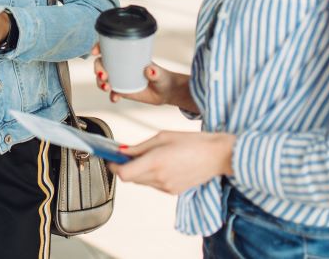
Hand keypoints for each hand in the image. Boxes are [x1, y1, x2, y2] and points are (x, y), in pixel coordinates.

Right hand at [92, 44, 195, 111]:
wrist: (165, 92)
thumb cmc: (163, 77)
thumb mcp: (160, 74)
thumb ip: (155, 72)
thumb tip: (150, 70)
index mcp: (127, 56)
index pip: (109, 48)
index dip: (99, 46)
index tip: (95, 51)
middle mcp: (121, 66)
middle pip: (101, 64)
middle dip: (98, 69)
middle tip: (104, 76)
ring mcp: (120, 78)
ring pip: (103, 78)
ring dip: (100, 82)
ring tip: (107, 88)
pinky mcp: (122, 91)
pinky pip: (112, 93)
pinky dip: (111, 95)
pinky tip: (115, 98)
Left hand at [109, 131, 235, 194]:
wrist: (217, 155)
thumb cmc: (192, 141)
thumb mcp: (162, 136)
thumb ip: (140, 146)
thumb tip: (122, 151)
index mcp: (155, 162)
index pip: (124, 174)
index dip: (114, 167)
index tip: (111, 159)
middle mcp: (159, 178)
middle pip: (130, 179)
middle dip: (125, 167)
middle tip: (125, 155)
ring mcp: (167, 187)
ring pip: (142, 182)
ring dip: (138, 171)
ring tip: (147, 157)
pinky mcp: (173, 192)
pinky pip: (154, 185)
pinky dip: (151, 176)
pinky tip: (161, 164)